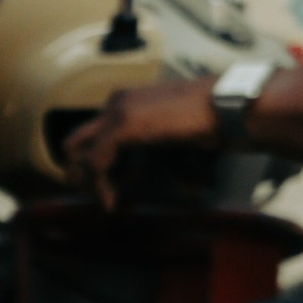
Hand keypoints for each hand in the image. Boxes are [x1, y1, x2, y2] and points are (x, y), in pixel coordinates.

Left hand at [57, 72, 216, 205]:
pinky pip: (95, 162)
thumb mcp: (170, 132)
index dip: (98, 165)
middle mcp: (116, 102)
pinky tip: (113, 202)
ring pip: (79, 154)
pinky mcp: (123, 126)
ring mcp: (117, 111)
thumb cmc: (209, 119)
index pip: (93, 135)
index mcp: (125, 100)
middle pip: (75, 143)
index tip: (118, 186)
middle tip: (98, 195)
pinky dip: (99, 186)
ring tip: (106, 202)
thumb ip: (153, 146)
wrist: (226, 106)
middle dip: (81, 173)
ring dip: (88, 183)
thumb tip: (159, 179)